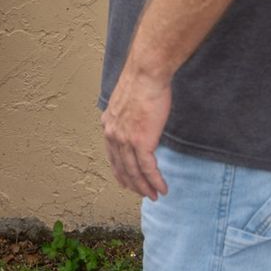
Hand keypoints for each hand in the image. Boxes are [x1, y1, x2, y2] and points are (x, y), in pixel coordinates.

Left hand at [101, 70, 172, 199]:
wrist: (146, 74)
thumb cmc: (141, 81)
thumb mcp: (127, 101)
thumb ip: (127, 116)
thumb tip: (136, 122)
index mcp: (108, 124)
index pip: (111, 155)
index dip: (119, 171)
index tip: (125, 182)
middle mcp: (112, 134)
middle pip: (122, 167)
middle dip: (133, 183)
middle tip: (142, 194)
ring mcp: (125, 140)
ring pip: (134, 172)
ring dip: (145, 187)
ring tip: (154, 196)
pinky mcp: (141, 142)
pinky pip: (148, 169)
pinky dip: (155, 181)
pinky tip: (162, 188)